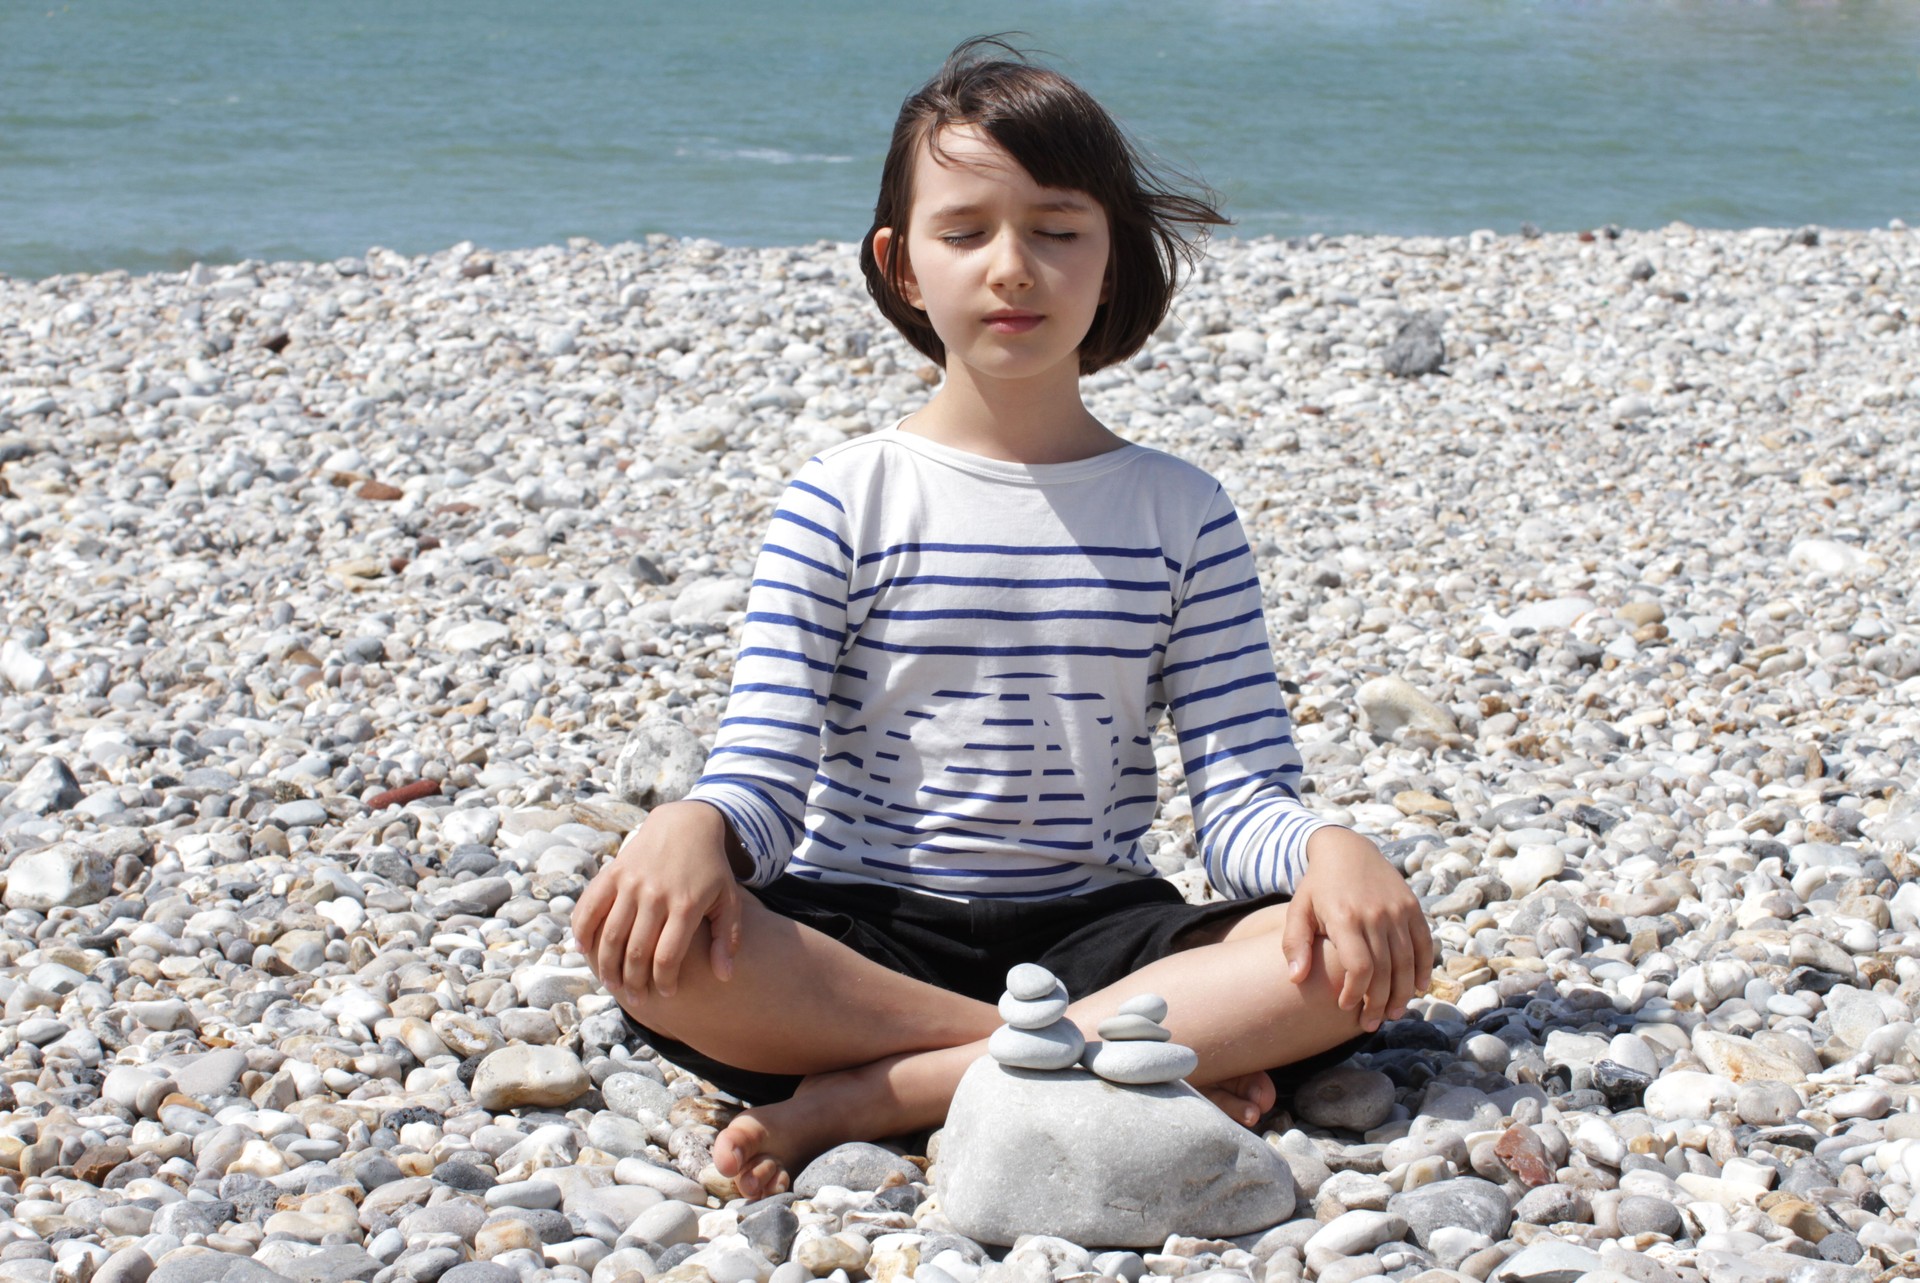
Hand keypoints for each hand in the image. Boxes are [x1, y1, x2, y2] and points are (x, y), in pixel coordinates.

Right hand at [570, 800, 743, 999]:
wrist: (685, 825)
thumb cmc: (710, 869)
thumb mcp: (729, 900)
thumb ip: (728, 938)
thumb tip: (725, 977)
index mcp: (686, 904)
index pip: (668, 956)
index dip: (664, 981)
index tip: (666, 994)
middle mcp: (655, 895)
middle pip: (636, 951)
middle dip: (634, 982)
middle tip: (635, 999)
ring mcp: (631, 883)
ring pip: (611, 935)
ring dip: (608, 966)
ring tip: (612, 985)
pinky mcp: (613, 872)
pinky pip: (591, 906)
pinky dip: (583, 930)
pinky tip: (583, 950)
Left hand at [1282, 827, 1433, 1031]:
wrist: (1347, 849)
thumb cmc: (1317, 886)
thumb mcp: (1298, 909)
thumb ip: (1295, 943)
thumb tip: (1295, 978)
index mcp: (1345, 917)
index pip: (1359, 966)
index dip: (1356, 992)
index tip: (1346, 1008)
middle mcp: (1375, 914)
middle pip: (1385, 970)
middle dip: (1379, 1002)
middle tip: (1371, 1023)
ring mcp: (1398, 910)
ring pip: (1406, 962)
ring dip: (1402, 993)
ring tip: (1393, 1014)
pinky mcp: (1412, 907)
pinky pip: (1423, 944)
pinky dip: (1423, 969)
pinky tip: (1417, 989)